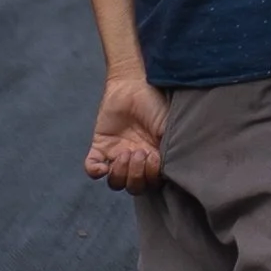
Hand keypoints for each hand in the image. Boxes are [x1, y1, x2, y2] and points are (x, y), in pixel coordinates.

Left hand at [85, 76, 167, 191]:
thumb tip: (177, 166)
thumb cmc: (157, 102)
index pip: (152, 183)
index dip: (152, 176)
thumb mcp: (170, 124)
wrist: (135, 83)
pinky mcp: (100, 147)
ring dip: (120, 173)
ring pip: (115, 183)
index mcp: (155, 158)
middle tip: (140, 153)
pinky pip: (92, 168)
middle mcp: (137, 161)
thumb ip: (173, 146)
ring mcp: (118, 155)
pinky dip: (95, 171)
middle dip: (136, 175)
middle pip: (134, 187)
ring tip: (125, 152)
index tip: (155, 157)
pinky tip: (102, 165)